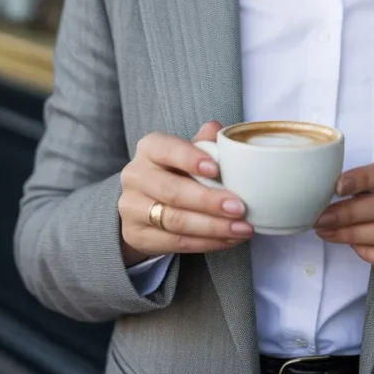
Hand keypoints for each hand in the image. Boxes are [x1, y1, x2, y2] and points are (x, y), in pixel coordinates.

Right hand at [118, 121, 252, 265]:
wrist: (143, 203)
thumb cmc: (175, 171)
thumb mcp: (186, 152)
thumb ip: (203, 142)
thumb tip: (217, 130)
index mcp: (149, 148)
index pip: (167, 149)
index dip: (190, 158)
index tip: (216, 169)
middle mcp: (136, 176)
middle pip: (173, 191)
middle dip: (209, 201)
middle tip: (239, 207)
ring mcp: (132, 208)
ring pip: (175, 221)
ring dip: (213, 227)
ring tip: (241, 228)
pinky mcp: (138, 236)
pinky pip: (175, 242)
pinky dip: (207, 242)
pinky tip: (229, 239)